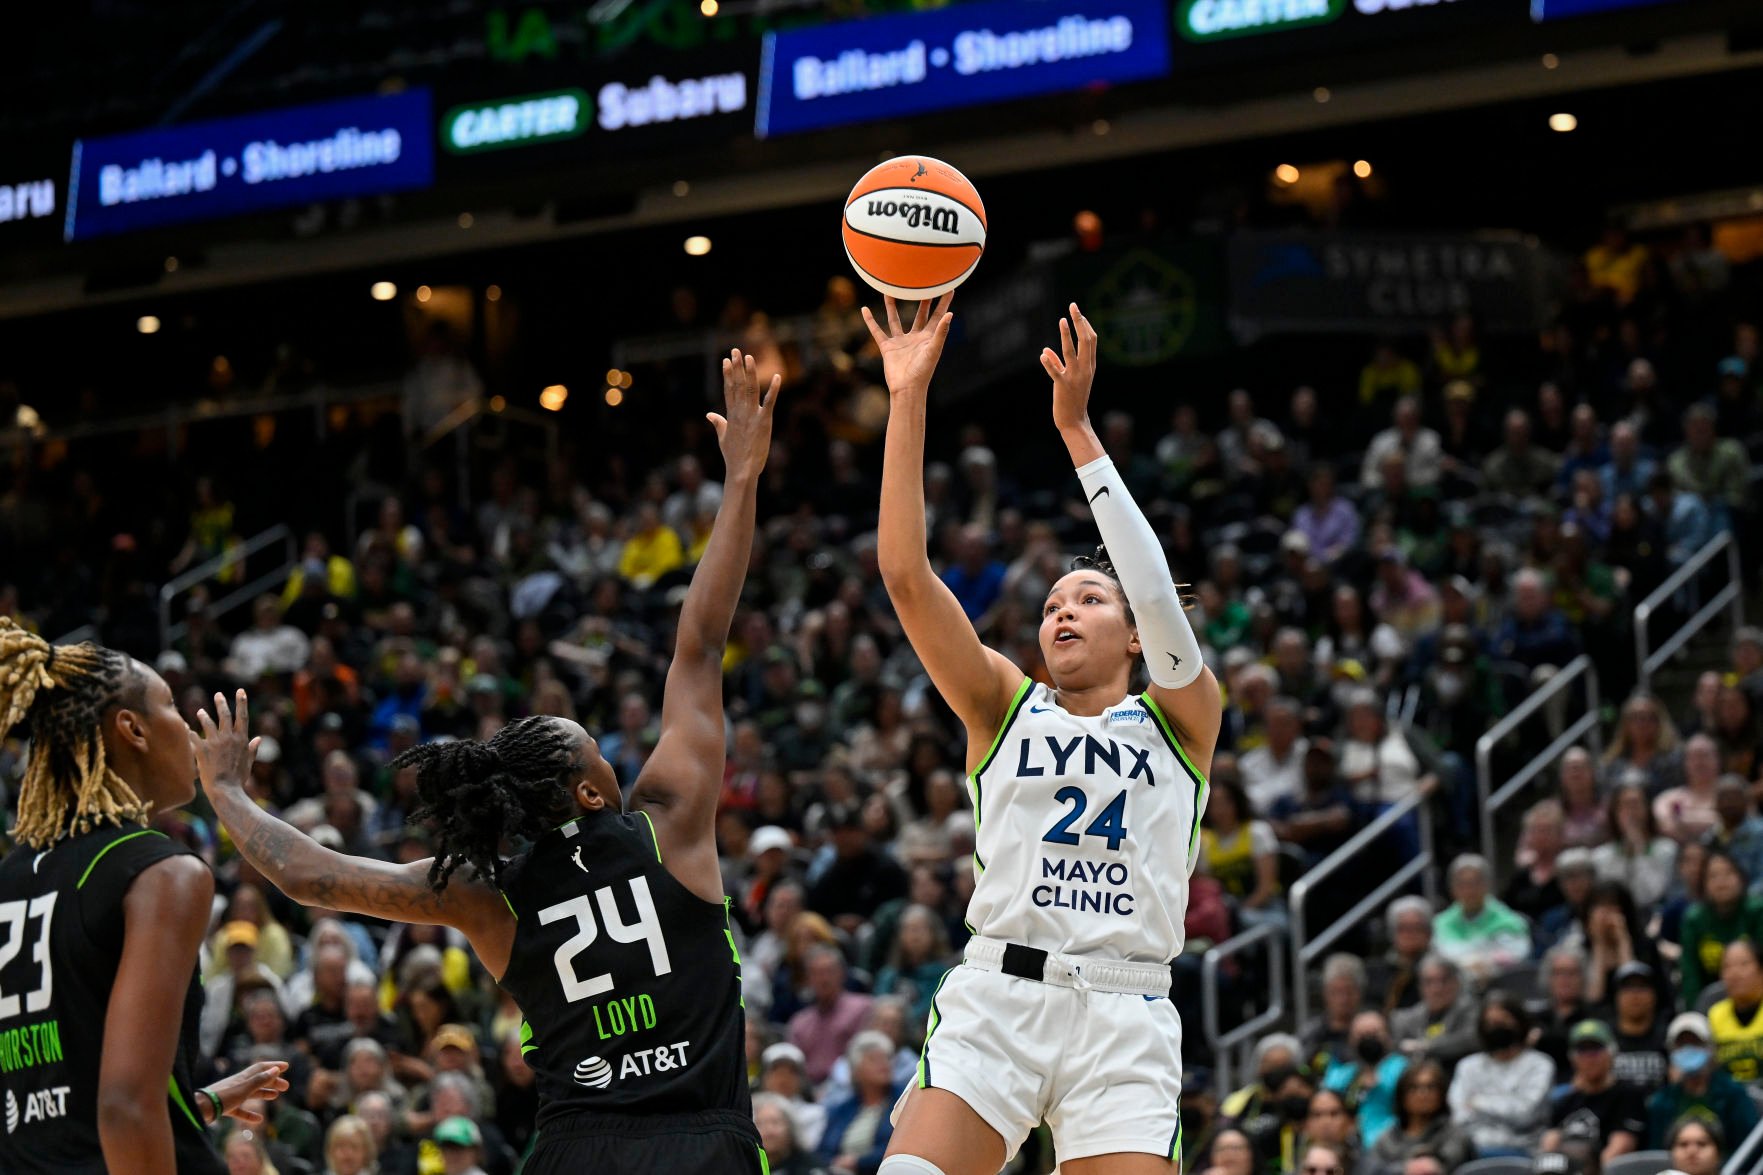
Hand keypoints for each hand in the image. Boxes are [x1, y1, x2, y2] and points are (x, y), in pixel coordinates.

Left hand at [191, 689, 259, 797]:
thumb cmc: (238, 779)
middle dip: (221, 703)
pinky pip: (193, 737)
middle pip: (225, 715)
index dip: (242, 702)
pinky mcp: (202, 749)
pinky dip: (188, 732)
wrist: (225, 790)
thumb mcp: (248, 762)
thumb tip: (259, 739)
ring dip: (203, 716)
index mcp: (241, 739)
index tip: (241, 691)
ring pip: (208, 723)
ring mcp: (215, 742)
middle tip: (218, 695)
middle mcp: (228, 737)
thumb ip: (252, 749)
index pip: (242, 716)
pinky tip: (184, 728)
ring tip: (200, 712)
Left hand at [204, 1060, 289, 1125]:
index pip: (261, 1068)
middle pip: (258, 1080)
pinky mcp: (226, 1107)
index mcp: (243, 1077)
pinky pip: (241, 1110)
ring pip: (251, 1093)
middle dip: (272, 1081)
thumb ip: (260, 1080)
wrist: (200, 1109)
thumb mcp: (244, 1088)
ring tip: (275, 1096)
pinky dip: (250, 1114)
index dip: (273, 1066)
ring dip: (264, 1093)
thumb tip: (276, 1069)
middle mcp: (238, 1084)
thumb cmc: (223, 1097)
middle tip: (285, 1086)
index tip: (286, 1066)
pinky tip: (258, 1119)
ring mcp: (232, 1096)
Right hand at [711, 349, 780, 482]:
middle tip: (735, 351)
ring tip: (749, 358)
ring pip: (751, 389)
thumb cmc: (733, 456)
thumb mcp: (723, 437)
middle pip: (738, 385)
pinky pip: (770, 402)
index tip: (726, 361)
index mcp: (731, 415)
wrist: (742, 470)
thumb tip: (709, 414)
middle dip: (737, 367)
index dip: (727, 374)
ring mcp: (752, 416)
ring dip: (750, 373)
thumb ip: (718, 423)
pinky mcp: (764, 422)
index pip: (728, 390)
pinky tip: (777, 377)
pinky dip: (774, 389)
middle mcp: (740, 412)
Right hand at [860, 292, 954, 396]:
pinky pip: (877, 331)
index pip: (938, 316)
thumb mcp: (933, 350)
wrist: (906, 389)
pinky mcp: (887, 348)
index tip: (948, 287)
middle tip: (922, 283)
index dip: (944, 302)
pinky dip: (870, 321)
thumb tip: (950, 314)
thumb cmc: (923, 372)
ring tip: (890, 290)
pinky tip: (864, 309)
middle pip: (919, 314)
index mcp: (929, 338)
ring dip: (892, 306)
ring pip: (895, 319)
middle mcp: (915, 338)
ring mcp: (901, 342)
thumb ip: (941, 332)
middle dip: (921, 300)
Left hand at [1041, 302, 1098, 433]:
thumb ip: (1058, 363)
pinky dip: (1050, 363)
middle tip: (1073, 306)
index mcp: (1089, 366)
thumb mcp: (1068, 379)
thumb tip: (1046, 351)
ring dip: (1066, 335)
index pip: (1091, 340)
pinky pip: (1056, 372)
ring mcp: (1075, 377)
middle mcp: (1085, 369)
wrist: (1075, 422)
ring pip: (1071, 352)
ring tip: (1062, 320)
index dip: (1085, 324)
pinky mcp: (1063, 386)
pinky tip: (1043, 354)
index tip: (1078, 312)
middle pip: (1085, 340)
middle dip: (1079, 322)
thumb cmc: (1072, 399)